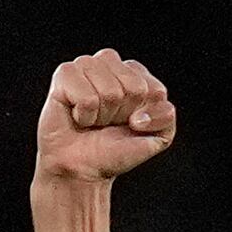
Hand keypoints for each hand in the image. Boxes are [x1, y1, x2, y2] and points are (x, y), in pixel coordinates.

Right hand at [35, 51, 177, 189]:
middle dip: (123, 114)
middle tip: (108, 122)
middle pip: (134, 88)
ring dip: (102, 115)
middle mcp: (112, 64)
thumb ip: (166, 118)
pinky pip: (86, 96)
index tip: (133, 126)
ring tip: (93, 118)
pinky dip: (84, 115)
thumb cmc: (117, 150)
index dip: (146, 116)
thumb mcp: (157, 138)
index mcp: (137, 75)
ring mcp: (87, 65)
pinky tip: (78, 115)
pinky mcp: (65, 73)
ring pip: (110, 91)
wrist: (83, 167)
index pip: (155, 90)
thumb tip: (142, 113)